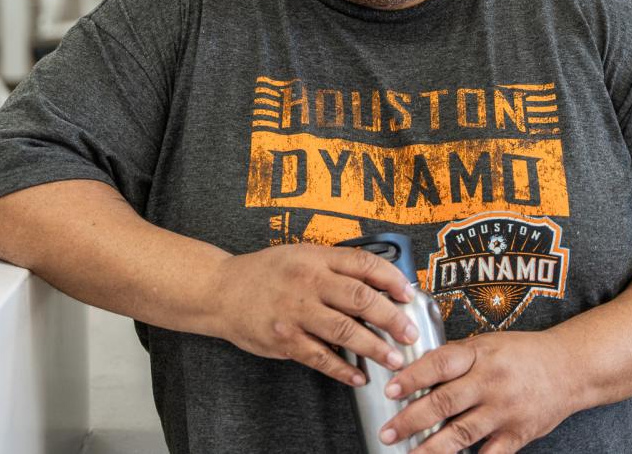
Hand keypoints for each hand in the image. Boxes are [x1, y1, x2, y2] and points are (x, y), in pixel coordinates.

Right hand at [208, 244, 419, 386]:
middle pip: (360, 298)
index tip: (409, 294)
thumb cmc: (265, 273)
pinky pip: (320, 357)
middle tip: (410, 333)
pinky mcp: (284, 339)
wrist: (221, 290)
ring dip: (374, 347)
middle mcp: (308, 282)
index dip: (392, 279)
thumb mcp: (301, 255)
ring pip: (345, 330)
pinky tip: (358, 375)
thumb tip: (377, 285)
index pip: (364, 264)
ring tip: (394, 358)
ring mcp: (296, 312)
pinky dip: (342, 369)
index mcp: (316, 258)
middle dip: (392, 318)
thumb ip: (335, 267)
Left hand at [377, 331, 574, 453]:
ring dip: (431, 447)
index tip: (390, 390)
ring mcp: (505, 410)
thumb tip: (415, 370)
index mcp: (480, 354)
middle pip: (445, 401)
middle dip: (412, 419)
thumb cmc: (523, 354)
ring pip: (462, 433)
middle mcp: (491, 382)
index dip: (412, 377)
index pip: (439, 364)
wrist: (570, 368)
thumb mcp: (487, 344)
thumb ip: (456, 358)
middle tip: (388, 431)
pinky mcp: (518, 434)